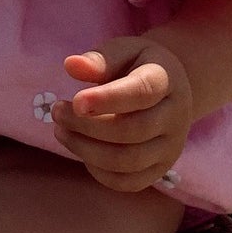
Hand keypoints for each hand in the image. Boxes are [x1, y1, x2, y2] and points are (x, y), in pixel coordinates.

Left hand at [53, 37, 193, 193]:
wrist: (170, 90)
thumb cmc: (138, 65)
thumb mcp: (124, 50)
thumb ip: (100, 59)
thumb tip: (71, 66)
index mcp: (166, 80)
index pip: (141, 92)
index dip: (108, 99)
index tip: (75, 101)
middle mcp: (175, 117)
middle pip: (132, 131)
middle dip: (87, 126)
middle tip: (57, 111)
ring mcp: (171, 148)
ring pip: (128, 160)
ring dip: (87, 150)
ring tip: (61, 131)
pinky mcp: (160, 170)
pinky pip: (128, 182)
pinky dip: (99, 171)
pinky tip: (81, 149)